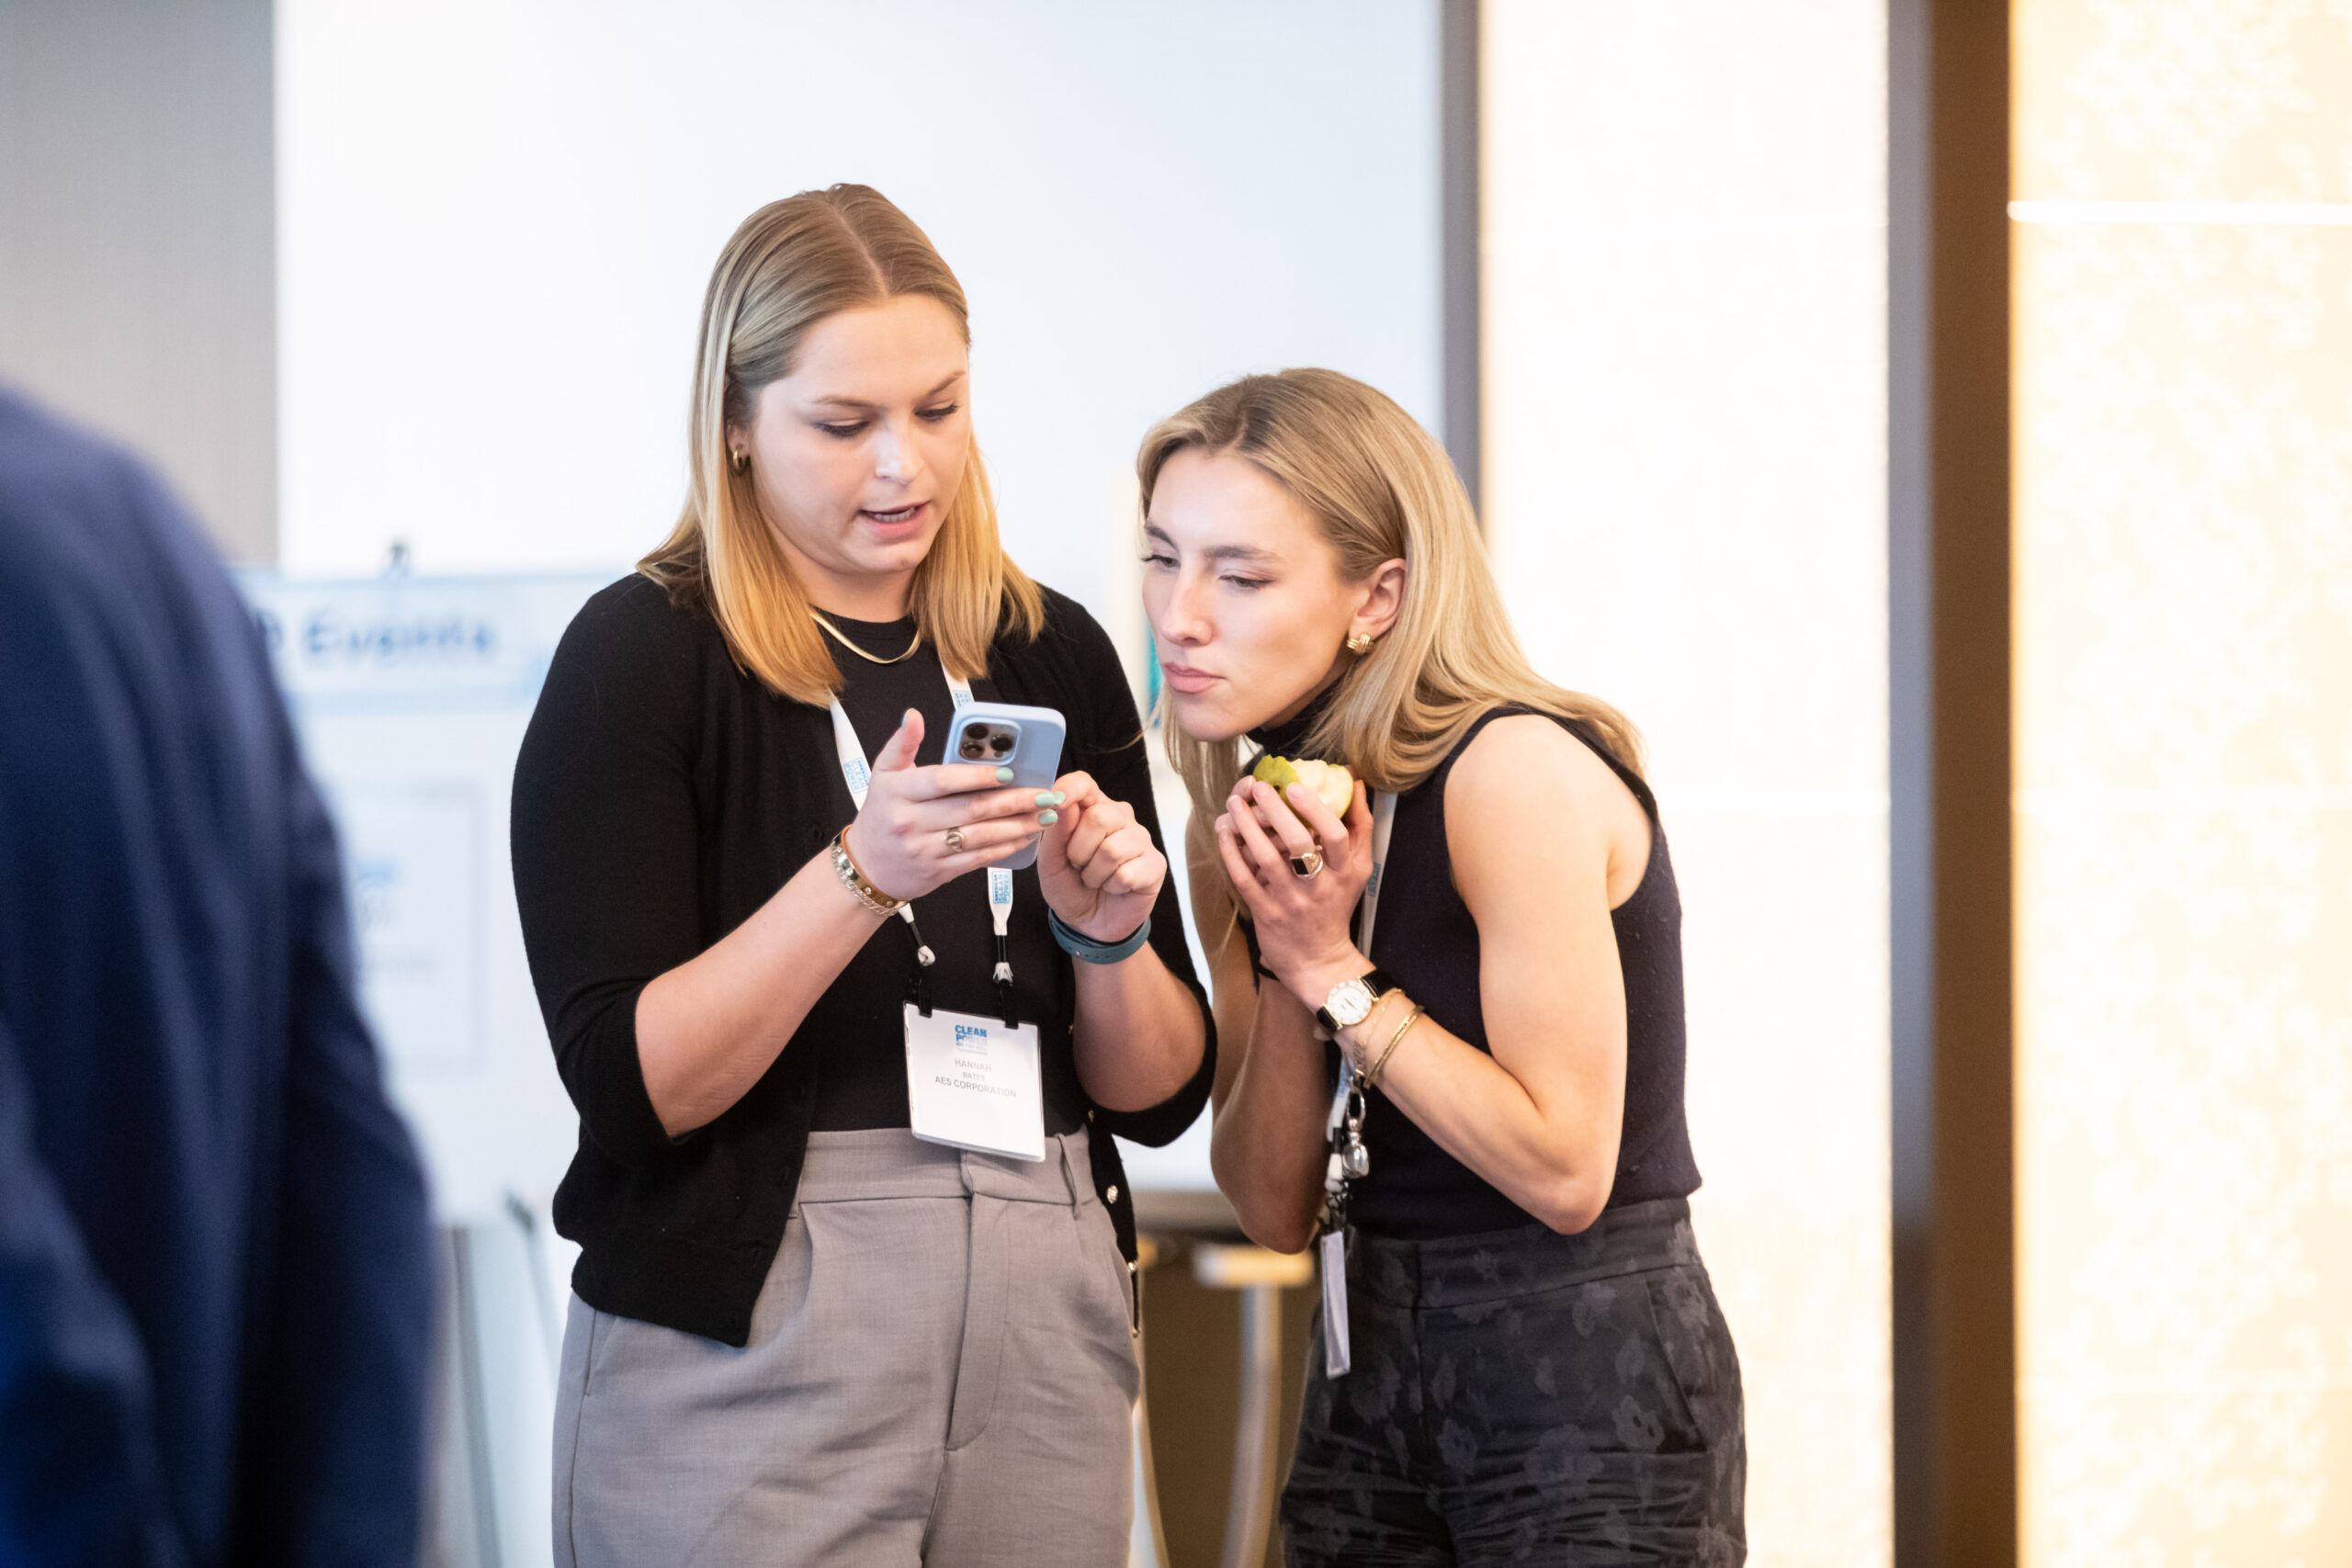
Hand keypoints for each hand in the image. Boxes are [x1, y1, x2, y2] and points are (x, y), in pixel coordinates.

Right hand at [840, 710, 1059, 902]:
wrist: (867, 867)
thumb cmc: (881, 815)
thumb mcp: (883, 774)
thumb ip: (902, 743)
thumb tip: (913, 716)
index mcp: (899, 792)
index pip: (942, 781)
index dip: (977, 776)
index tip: (1008, 771)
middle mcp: (911, 822)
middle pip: (970, 809)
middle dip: (1014, 801)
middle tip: (1044, 794)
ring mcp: (925, 850)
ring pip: (980, 836)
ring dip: (1018, 826)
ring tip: (1045, 815)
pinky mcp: (938, 872)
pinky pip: (978, 859)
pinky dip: (1005, 848)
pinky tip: (1026, 836)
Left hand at [1037, 770, 1165, 942]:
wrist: (1089, 923)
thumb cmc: (1070, 887)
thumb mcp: (1051, 862)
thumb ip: (1055, 832)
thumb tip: (1061, 803)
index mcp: (1092, 808)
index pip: (1084, 783)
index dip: (1070, 788)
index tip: (1055, 801)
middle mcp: (1120, 817)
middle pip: (1099, 817)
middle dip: (1079, 850)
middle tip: (1078, 866)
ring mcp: (1141, 839)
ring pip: (1112, 849)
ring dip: (1094, 874)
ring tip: (1095, 879)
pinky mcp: (1155, 864)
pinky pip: (1127, 874)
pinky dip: (1112, 887)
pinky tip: (1114, 888)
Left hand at [1214, 775, 1375, 1005]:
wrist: (1319, 960)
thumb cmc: (1336, 905)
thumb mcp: (1357, 869)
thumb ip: (1359, 826)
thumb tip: (1356, 782)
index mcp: (1344, 872)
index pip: (1336, 836)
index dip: (1315, 809)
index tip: (1294, 787)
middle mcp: (1319, 887)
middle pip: (1299, 844)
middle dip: (1275, 811)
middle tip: (1258, 787)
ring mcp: (1291, 901)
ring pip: (1266, 858)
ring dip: (1248, 827)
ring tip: (1234, 802)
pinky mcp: (1266, 913)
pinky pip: (1245, 879)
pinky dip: (1232, 853)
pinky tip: (1225, 832)